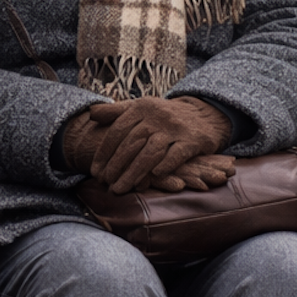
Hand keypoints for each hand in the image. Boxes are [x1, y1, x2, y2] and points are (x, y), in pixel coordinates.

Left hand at [88, 95, 232, 194]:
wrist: (205, 114)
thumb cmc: (165, 117)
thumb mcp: (142, 108)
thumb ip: (116, 111)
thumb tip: (91, 113)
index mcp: (141, 108)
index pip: (118, 131)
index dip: (104, 153)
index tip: (95, 172)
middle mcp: (157, 116)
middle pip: (132, 143)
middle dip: (116, 166)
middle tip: (106, 184)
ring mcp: (175, 128)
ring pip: (150, 152)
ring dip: (134, 172)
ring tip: (122, 188)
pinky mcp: (193, 140)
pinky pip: (176, 154)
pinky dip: (165, 166)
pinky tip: (154, 177)